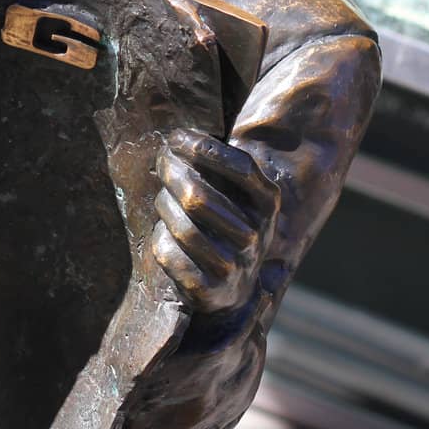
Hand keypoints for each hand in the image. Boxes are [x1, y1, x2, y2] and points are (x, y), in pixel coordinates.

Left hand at [151, 129, 279, 315]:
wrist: (230, 289)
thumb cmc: (224, 223)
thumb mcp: (235, 193)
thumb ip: (216, 167)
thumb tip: (177, 140)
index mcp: (267, 204)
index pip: (240, 168)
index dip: (204, 149)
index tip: (176, 138)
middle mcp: (256, 235)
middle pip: (198, 197)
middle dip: (172, 173)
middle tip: (162, 162)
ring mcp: (235, 266)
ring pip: (182, 228)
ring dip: (164, 206)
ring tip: (162, 197)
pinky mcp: (211, 291)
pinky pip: (171, 256)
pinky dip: (160, 240)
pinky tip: (164, 233)